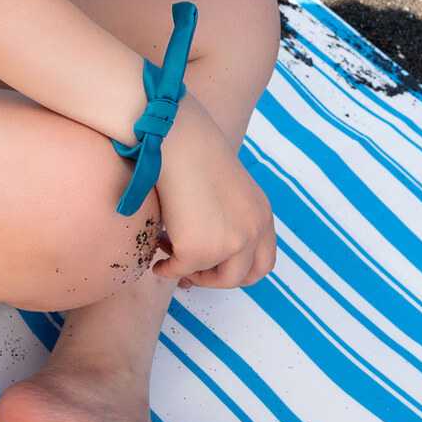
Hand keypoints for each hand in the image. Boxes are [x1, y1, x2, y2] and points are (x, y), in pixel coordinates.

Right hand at [150, 94, 276, 290]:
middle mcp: (253, 232)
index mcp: (262, 215)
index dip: (240, 269)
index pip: (264, 261)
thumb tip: (209, 250)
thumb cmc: (194, 154)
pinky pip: (180, 270)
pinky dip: (167, 268)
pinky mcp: (199, 251)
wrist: (177, 141)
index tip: (215, 265)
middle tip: (194, 271)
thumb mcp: (228, 190)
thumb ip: (229, 219)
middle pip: (245, 276)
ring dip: (194, 274)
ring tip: (171, 253)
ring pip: (216, 280)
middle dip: (218, 279)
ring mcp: (229, 244)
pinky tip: (157, 256)